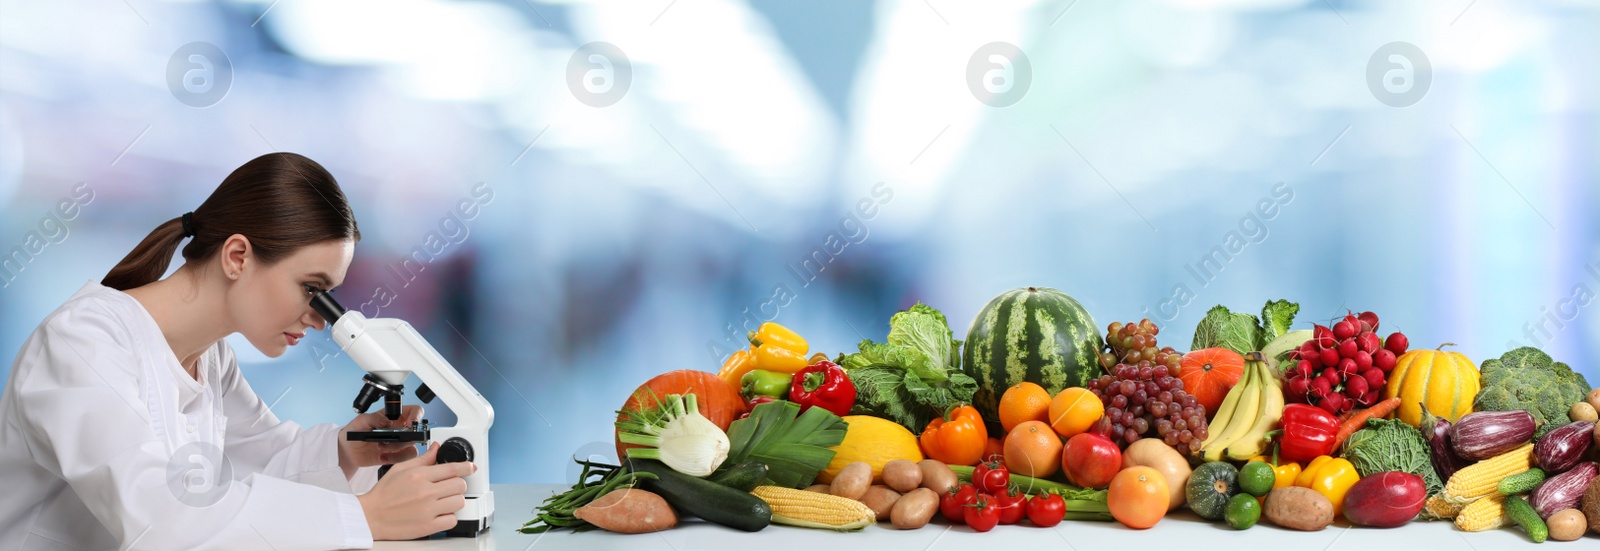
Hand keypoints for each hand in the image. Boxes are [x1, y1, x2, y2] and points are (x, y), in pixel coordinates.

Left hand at [339, 405, 423, 478]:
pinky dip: (395, 459)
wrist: (348, 450)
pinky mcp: (396, 456)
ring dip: (398, 449)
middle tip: (387, 440)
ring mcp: (399, 443)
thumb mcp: (360, 420)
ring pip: (412, 446)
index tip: (410, 424)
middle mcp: (400, 429)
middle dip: (403, 438)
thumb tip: (387, 421)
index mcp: (395, 416)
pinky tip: (382, 457)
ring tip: (381, 449)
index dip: (417, 416)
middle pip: (415, 432)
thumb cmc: (355, 431)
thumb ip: (373, 417)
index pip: (415, 411)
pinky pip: (405, 459)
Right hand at [359, 442, 475, 539]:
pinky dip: (449, 517)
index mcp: (419, 476)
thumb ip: (423, 459)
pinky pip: (452, 520)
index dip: (466, 466)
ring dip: (454, 500)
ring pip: (459, 502)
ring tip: (443, 501)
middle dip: (457, 484)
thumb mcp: (400, 469)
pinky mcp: (428, 527)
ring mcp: (428, 510)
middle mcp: (426, 492)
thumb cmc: (384, 494)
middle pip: (460, 485)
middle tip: (448, 487)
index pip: (452, 468)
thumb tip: (437, 448)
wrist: (370, 516)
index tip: (471, 467)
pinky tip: (440, 513)